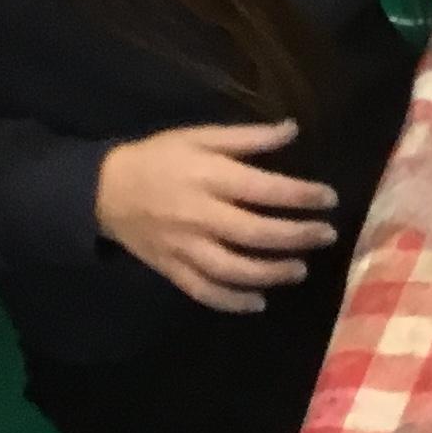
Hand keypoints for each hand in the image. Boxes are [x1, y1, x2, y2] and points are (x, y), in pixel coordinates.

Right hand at [95, 122, 338, 315]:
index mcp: (209, 179)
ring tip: (300, 270)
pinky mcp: (169, 268)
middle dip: (295, 237)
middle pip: (253, 233)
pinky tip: (257, 303)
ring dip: (269, 274)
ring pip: (230, 269)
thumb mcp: (200, 137)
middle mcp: (198, 217)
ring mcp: (183, 247)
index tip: (329, 199)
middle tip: (327, 236)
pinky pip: (201, 291)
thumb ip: (247, 137)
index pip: (263, 190)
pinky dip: (230, 301)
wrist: (102, 190)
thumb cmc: (159, 158)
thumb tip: (293, 129)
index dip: (300, 196)